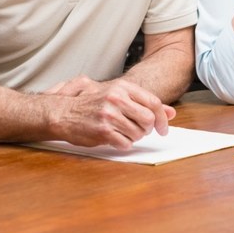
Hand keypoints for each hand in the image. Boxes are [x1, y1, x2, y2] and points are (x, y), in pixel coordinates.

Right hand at [45, 75, 175, 149]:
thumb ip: (144, 103)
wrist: (63, 113)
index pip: (153, 102)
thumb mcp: (117, 96)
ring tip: (122, 133)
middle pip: (148, 119)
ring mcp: (109, 115)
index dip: (162, 118)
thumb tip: (171, 113)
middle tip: (140, 131)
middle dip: (147, 129)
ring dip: (134, 137)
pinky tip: (115, 138)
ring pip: (138, 133)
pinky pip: (125, 143)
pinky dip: (123, 144)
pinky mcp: (103, 131)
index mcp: (121, 87)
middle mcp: (116, 99)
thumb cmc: (91, 105)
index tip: (163, 129)